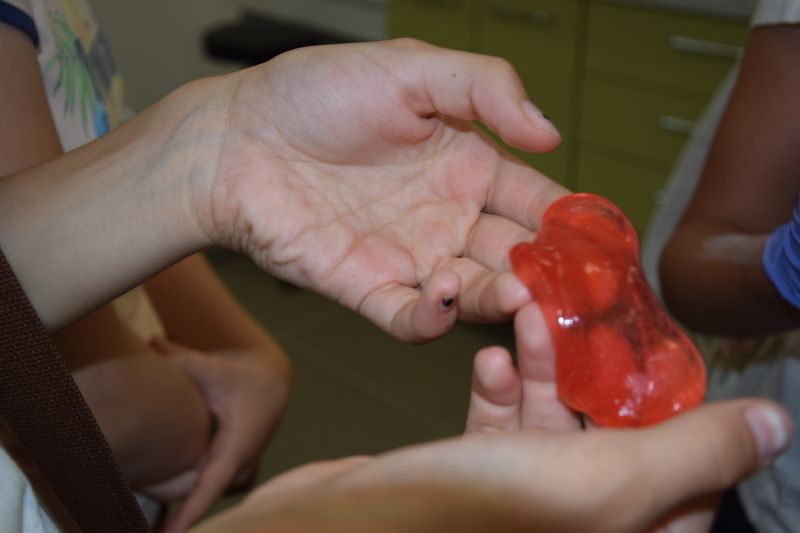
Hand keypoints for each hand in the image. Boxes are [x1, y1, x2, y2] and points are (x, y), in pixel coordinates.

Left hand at [144, 337, 289, 532]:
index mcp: (237, 445)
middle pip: (206, 496)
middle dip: (180, 513)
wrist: (271, 379)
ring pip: (211, 494)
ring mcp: (242, 468)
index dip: (191, 514)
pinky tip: (171, 502)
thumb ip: (182, 358)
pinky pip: (214, 490)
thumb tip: (151, 341)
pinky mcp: (237, 469)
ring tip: (156, 520)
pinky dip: (197, 496)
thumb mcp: (215, 367)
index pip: (211, 487)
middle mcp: (242, 463)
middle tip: (147, 528)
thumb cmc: (243, 376)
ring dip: (189, 502)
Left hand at [189, 39, 567, 342]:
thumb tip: (551, 134)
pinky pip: (409, 318)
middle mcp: (446, 217)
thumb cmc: (313, 93)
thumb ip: (485, 89)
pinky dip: (430, 319)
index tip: (602, 238)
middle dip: (547, 274)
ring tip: (515, 292)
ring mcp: (408, 256)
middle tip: (574, 286)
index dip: (571, 221)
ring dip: (498, 299)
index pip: (536, 201)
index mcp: (466, 166)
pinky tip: (439, 298)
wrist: (235, 138)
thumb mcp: (410, 69)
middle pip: (514, 257)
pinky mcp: (366, 287)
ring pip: (471, 294)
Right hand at [464, 303, 790, 531]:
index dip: (683, 417)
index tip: (661, 358)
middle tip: (586, 315)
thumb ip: (696, 452)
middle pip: (615, 442)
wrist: (365, 520)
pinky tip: (487, 362)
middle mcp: (582, 524)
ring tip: (527, 313)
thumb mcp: (611, 479)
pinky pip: (502, 430)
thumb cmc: (489, 508)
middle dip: (596, 373)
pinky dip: (497, 392)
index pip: (690, 482)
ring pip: (552, 425)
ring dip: (540, 366)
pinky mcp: (478, 480)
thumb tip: (776, 427)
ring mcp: (528, 505)